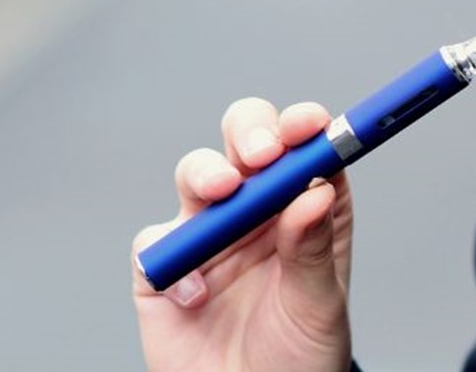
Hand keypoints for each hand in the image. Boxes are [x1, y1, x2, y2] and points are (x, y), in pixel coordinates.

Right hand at [131, 98, 353, 371]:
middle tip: (261, 154)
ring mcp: (209, 233)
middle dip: (251, 132)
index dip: (305, 126)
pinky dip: (175, 260)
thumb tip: (314, 191)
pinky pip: (156, 241)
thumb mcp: (319, 307)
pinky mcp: (165, 266)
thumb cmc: (298, 357)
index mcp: (306, 209)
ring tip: (224, 191)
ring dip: (207, 171)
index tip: (309, 126)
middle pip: (247, 141)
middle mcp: (258, 211)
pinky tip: (198, 296)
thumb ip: (313, 251)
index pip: (307, 149)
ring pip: (197, 173)